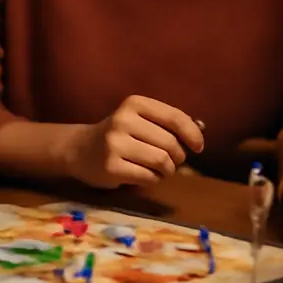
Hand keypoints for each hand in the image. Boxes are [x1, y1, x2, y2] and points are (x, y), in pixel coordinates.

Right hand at [65, 95, 204, 188]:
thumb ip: (169, 122)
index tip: (198, 147)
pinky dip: (153, 179)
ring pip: (162, 161)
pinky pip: (148, 177)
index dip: (193, 134)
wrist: (80, 149)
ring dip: (167, 170)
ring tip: (159, 169)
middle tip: (171, 161)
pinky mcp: (111, 167)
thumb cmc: (120, 134)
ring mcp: (115, 143)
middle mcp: (123, 120)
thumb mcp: (141, 119)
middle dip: (178, 157)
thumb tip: (201, 128)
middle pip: (171, 143)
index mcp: (135, 103)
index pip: (175, 118)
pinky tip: (144, 174)